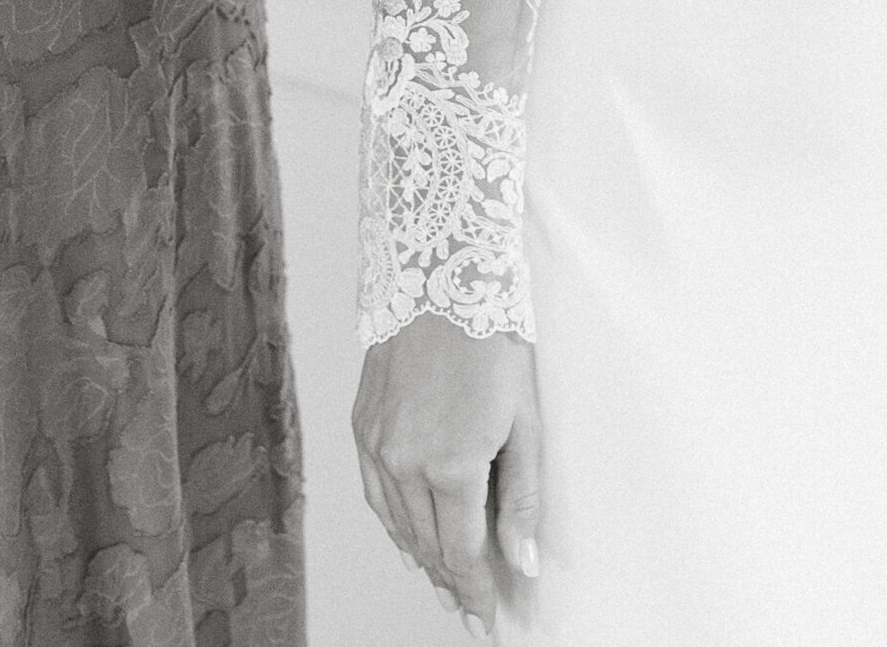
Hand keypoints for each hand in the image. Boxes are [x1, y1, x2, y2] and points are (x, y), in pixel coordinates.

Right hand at [354, 318, 540, 635]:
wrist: (441, 275)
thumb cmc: (492, 340)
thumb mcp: (524, 420)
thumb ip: (521, 498)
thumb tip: (521, 562)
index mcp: (452, 465)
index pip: (463, 554)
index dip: (476, 592)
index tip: (486, 618)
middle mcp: (405, 462)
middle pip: (428, 546)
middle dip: (451, 580)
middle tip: (469, 604)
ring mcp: (377, 444)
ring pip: (396, 524)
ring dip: (420, 555)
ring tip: (442, 577)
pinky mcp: (362, 425)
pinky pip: (374, 492)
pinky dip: (391, 520)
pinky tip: (407, 530)